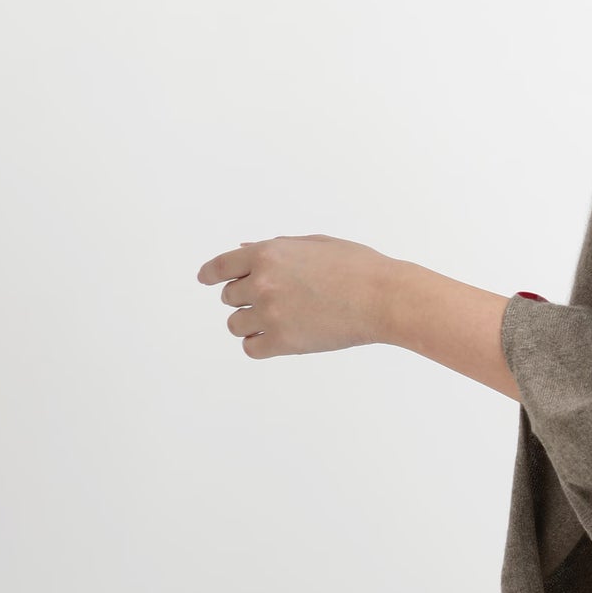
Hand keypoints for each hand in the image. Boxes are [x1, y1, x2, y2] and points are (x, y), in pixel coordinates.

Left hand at [196, 234, 398, 357]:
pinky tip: (278, 339)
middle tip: (274, 300)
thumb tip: (243, 249)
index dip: (210, 274)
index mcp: (268, 254)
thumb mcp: (315, 244)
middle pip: (229, 297)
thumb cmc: (358, 268)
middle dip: (245, 297)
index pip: (220, 266)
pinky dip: (259, 344)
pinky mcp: (283, 342)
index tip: (207, 279)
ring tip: (277, 321)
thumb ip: (276, 247)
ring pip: (235, 325)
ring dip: (250, 323)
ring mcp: (270, 314)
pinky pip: (251, 348)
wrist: (384, 298)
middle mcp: (262, 283)